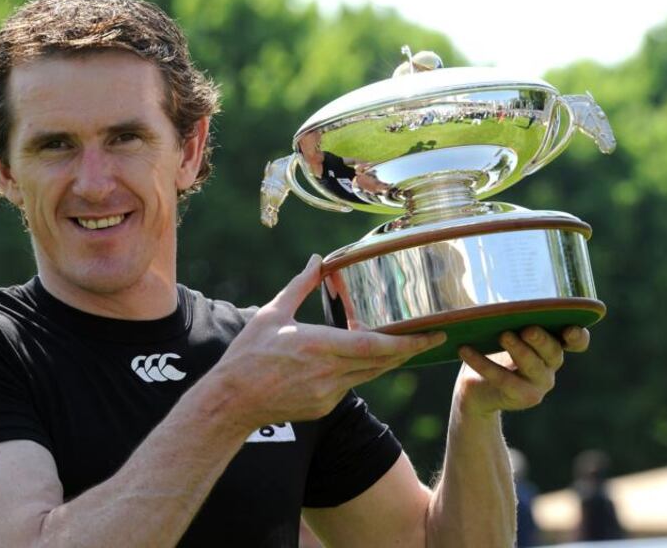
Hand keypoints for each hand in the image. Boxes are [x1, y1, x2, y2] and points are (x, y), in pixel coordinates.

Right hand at [212, 255, 445, 429]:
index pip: (376, 345)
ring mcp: (329, 393)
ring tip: (401, 344)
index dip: (410, 342)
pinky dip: (359, 371)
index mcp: (320, 345)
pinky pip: (350, 386)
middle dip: (409, 350)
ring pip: (370, 374)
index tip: (434, 334)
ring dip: (386, 359)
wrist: (232, 401)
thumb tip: (316, 259)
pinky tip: (355, 360)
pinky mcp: (324, 407)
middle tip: (431, 336)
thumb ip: (299, 285)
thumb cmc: (249, 354)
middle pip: (382, 361)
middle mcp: (330, 372)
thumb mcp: (273, 313)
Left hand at [455, 325, 589, 417]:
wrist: (477, 389)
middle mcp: (551, 365)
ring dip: (519, 350)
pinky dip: (482, 363)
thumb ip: (505, 313)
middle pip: (554, 352)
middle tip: (528, 329)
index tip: (570, 329)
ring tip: (503, 336)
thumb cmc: (492, 349)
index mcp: (552, 345)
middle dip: (541, 340)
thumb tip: (487, 288)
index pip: (577, 342)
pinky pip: (502, 378)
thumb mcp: (500, 328)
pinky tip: (464, 349)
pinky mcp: (523, 397)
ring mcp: (540, 384)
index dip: (578, 337)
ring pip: (532, 366)